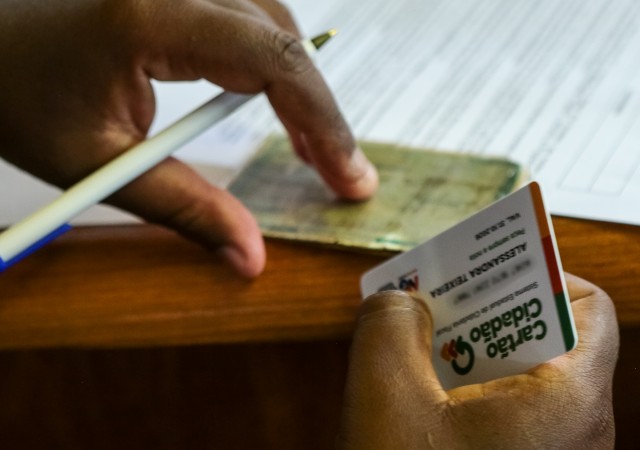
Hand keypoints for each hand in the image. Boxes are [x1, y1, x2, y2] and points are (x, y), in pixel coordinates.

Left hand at [0, 0, 377, 276]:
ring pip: (274, 24)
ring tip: (314, 153)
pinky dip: (274, 67)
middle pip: (282, 38)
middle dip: (321, 112)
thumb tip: (251, 256)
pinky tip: (278, 108)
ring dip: (302, 89)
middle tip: (342, 177)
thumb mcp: (96, 163)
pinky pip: (249, 19)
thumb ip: (183, 209)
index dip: (322, 120)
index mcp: (149, 14)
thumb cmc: (14, 92)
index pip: (270, 59)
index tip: (346, 175)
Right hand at [338, 273, 618, 448]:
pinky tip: (423, 405)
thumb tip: (400, 298)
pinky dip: (473, 398)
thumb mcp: (385, 400)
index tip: (489, 271)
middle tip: (436, 303)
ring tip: (418, 350)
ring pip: (529, 384)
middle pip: (554, 341)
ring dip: (474, 356)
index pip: (593, 307)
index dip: (545, 274)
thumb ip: (388, 325)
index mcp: (573, 402)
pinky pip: (515, 422)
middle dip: (490, 314)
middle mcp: (583, 432)